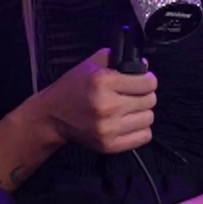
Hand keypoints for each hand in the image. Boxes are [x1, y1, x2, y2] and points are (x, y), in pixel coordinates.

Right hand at [36, 47, 157, 153]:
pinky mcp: (109, 145)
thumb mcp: (91, 64)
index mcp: (103, 82)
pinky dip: (140, 129)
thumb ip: (116, 58)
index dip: (147, 79)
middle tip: (133, 95)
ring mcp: (108, 128)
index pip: (148, 83)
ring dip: (142, 112)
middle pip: (150, 100)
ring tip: (130, 109)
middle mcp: (107, 106)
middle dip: (144, 95)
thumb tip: (143, 63)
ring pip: (148, 118)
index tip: (143, 81)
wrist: (52, 117)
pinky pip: (143, 137)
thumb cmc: (72, 88)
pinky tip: (128, 122)